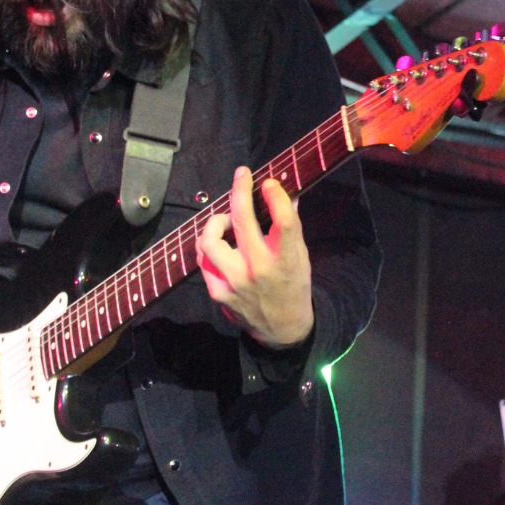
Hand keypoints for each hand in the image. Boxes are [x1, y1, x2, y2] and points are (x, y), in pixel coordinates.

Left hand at [197, 166, 313, 347]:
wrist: (283, 328)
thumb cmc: (293, 285)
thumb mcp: (300, 256)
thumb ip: (290, 226)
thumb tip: (284, 192)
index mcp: (286, 261)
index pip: (282, 221)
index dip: (275, 196)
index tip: (268, 183)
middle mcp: (259, 270)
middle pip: (242, 220)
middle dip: (240, 190)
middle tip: (242, 176)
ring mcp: (234, 282)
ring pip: (210, 240)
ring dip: (218, 222)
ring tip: (229, 220)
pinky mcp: (218, 292)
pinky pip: (204, 259)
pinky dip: (210, 245)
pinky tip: (221, 241)